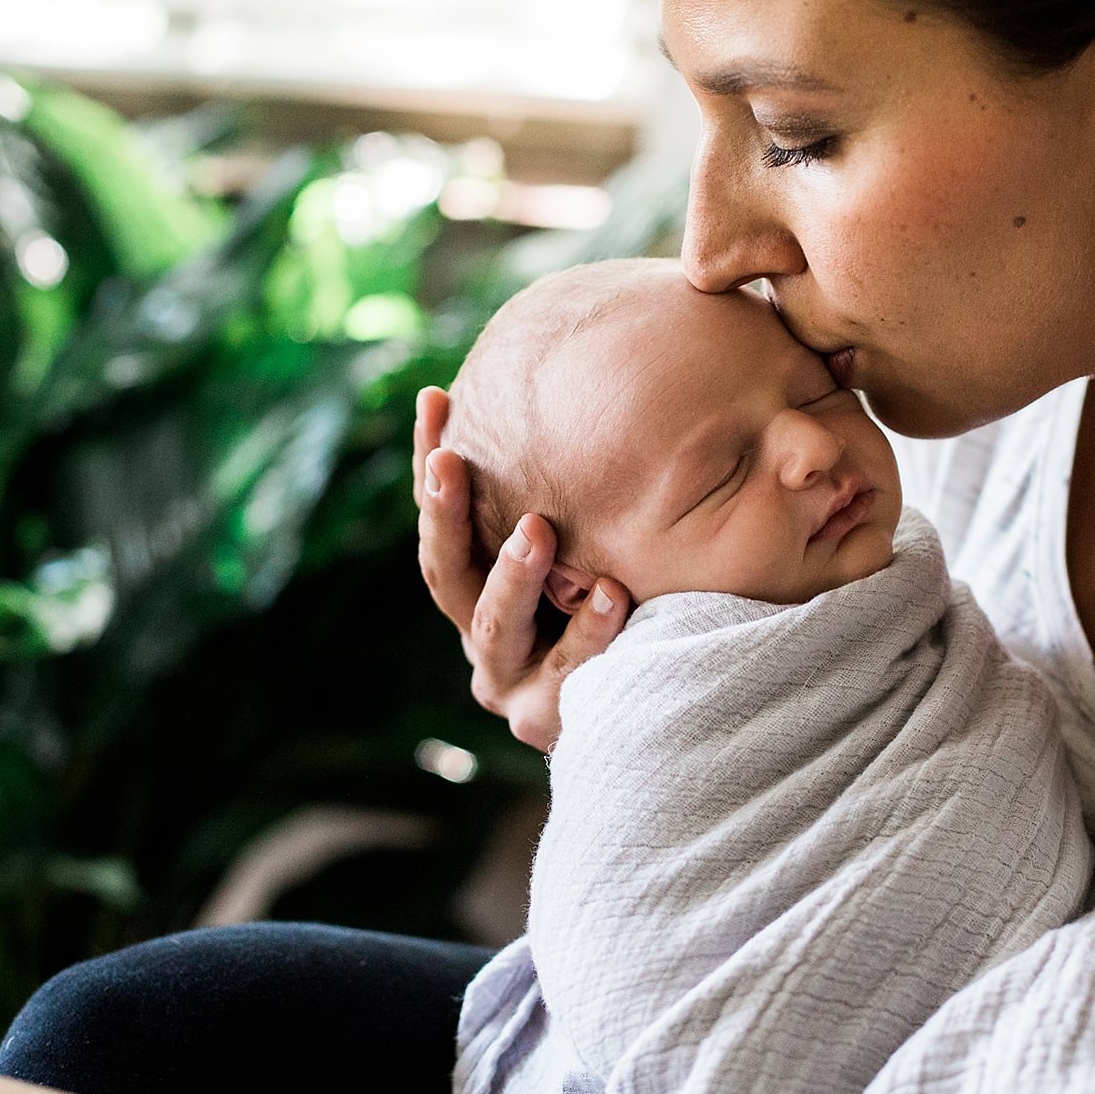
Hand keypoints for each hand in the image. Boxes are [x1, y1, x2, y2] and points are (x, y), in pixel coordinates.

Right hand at [413, 386, 629, 751]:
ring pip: (493, 625)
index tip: (435, 398)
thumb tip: (574, 372)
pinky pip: (567, 674)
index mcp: (477, 588)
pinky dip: (589, 632)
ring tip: (538, 531)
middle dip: (445, 513)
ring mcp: (510, 682)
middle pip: (444, 572)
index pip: (440, 519)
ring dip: (513, 575)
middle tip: (452, 458)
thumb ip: (578, 489)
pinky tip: (615, 592)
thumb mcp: (598, 542)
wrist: (664, 711)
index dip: (430, 463)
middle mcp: (482, 635)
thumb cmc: (632, 602)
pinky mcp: (551, 721)